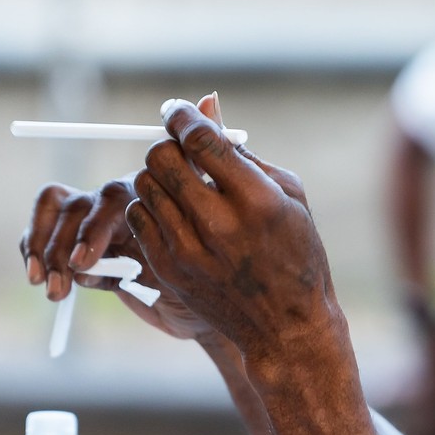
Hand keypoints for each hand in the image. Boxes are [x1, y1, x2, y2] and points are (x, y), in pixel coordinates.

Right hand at [18, 99, 238, 345]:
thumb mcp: (237, 205)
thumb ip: (218, 154)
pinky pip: (50, 252)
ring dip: (45, 252)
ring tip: (53, 289)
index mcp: (148, 192)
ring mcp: (101, 233)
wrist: (225, 305)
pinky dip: (48, 265)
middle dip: (58, 241)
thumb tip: (210, 97)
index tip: (88, 259)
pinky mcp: (93, 262)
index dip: (91, 224)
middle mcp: (120, 207)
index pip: (107, 197)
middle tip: (68, 275)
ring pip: (54, 225)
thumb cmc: (237, 253)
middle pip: (68, 207)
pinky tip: (61, 290)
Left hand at [126, 99, 342, 372]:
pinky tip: (174, 215)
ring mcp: (189, 250)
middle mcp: (219, 224)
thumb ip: (243, 152)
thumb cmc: (296, 253)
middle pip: (162, 158)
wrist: (286, 326)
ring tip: (181, 187)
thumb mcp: (288, 195)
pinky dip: (151, 208)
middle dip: (168, 146)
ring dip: (159, 177)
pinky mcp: (169, 269)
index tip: (177, 111)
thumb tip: (206, 108)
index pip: (200, 139)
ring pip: (144, 185)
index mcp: (257, 200)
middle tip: (180, 152)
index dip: (182, 116)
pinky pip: (138, 218)